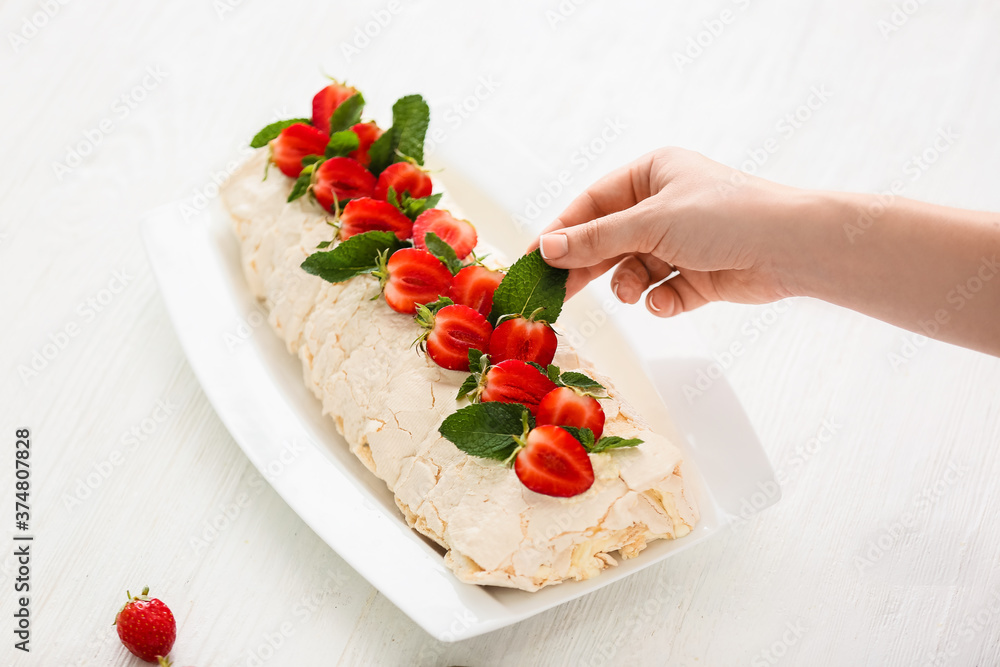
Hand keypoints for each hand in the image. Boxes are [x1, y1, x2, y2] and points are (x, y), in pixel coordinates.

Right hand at [532, 148, 806, 316]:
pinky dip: (662, 298)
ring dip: (630, 284)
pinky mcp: (698, 275)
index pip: (592, 204)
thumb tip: (548, 249)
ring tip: (638, 290)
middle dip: (588, 265)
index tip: (535, 260)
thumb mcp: (649, 222)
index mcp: (652, 174)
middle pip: (608, 239)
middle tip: (558, 293)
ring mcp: (681, 242)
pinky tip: (670, 298)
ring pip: (633, 270)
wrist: (790, 248)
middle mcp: (664, 205)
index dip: (562, 232)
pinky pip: (662, 291)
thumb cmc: (723, 217)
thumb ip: (595, 239)